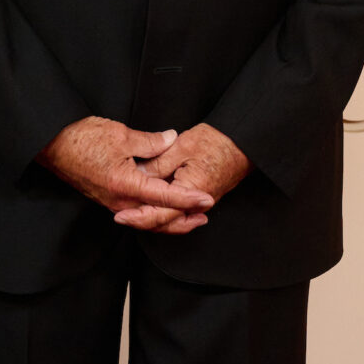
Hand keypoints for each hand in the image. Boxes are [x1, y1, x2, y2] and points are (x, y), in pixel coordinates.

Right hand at [37, 117, 213, 233]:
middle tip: (205, 213)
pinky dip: (154, 213)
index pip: (164, 197)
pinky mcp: (108, 199)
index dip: (188, 199)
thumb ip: (149, 141)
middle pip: (157, 218)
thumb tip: (170, 139)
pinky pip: (136, 212)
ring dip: (169, 218)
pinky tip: (162, 205)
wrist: (52, 144)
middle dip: (183, 219)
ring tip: (189, 214)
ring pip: (147, 219)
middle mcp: (119, 200)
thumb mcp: (120, 134)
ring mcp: (113, 202)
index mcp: (124, 184)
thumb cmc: (81, 138)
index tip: (207, 199)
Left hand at [124, 122, 250, 229]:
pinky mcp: (201, 199)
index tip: (121, 215)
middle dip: (142, 221)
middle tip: (121, 218)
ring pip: (172, 219)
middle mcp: (197, 204)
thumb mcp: (181, 147)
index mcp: (192, 191)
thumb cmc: (216, 142)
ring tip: (131, 214)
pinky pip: (179, 212)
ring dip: (152, 219)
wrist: (242, 144)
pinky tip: (151, 206)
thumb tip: (137, 175)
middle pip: (166, 222)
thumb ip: (158, 164)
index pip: (161, 213)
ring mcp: (200, 204)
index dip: (138, 216)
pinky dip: (164, 212)